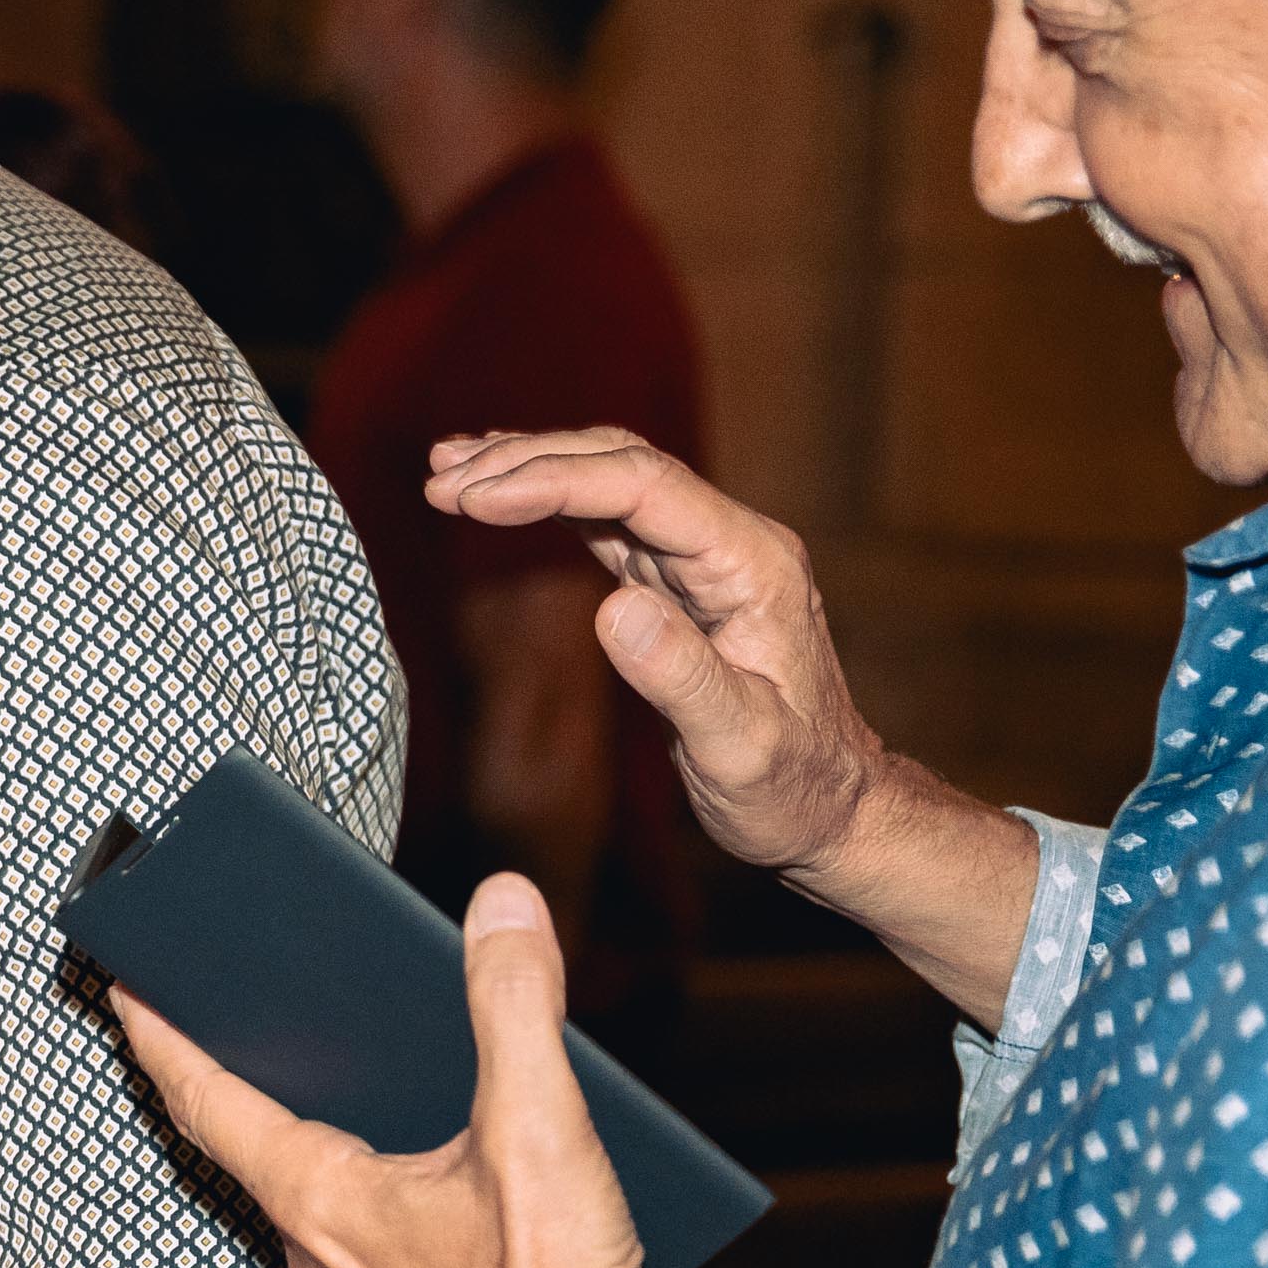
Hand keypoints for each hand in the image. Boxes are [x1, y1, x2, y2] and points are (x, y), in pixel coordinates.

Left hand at [111, 871, 680, 1267]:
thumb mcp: (541, 1129)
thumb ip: (516, 1006)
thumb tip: (500, 905)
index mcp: (319, 1199)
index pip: (207, 1099)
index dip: (161, 1036)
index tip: (123, 987)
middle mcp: (312, 1253)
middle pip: (240, 1144)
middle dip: (219, 1074)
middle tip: (201, 1012)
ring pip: (298, 1194)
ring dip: (290, 1131)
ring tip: (302, 1072)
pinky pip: (349, 1235)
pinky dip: (350, 1183)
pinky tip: (406, 1166)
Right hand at [422, 429, 898, 887]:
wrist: (827, 806)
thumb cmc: (791, 785)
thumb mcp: (739, 745)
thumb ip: (681, 676)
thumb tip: (613, 609)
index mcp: (751, 565)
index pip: (643, 487)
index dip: (554, 480)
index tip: (473, 498)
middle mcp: (730, 545)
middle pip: (622, 465)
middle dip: (527, 462)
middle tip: (440, 480)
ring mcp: (700, 560)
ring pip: (609, 481)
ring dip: (528, 470)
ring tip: (447, 474)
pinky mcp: (673, 583)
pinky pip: (605, 519)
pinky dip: (545, 502)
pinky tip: (497, 498)